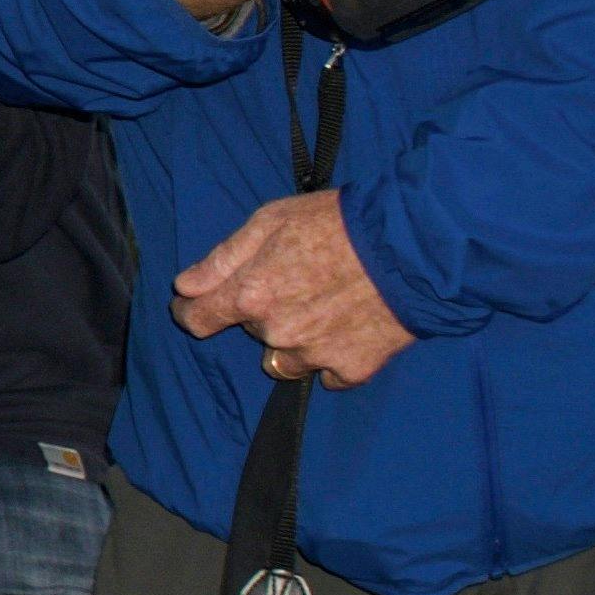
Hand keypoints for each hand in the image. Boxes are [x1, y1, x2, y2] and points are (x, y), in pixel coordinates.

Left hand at [170, 189, 410, 384]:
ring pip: (284, 359)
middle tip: (295, 278)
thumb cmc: (337, 224)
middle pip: (250, 330)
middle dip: (261, 310)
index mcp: (249, 295)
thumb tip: (184, 287)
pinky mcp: (351, 370)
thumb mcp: (269, 221)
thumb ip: (221, 259)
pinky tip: (348, 325)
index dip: (193, 311)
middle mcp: (276, 333)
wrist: (411, 247)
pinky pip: (327, 372)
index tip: (199, 304)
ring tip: (323, 305)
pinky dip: (332, 355)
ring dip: (293, 340)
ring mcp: (314, 356)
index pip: (196, 320)